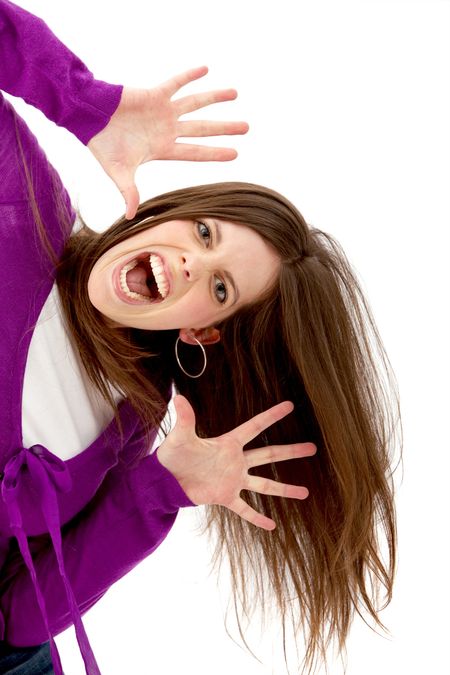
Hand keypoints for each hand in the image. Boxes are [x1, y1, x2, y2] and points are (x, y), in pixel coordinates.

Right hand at [87, 66, 248, 219]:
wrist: (88, 119)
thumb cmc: (102, 146)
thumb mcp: (118, 172)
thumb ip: (128, 192)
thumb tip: (129, 217)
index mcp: (163, 149)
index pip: (196, 152)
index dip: (215, 153)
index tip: (235, 154)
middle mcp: (167, 130)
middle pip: (203, 129)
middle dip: (225, 129)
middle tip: (247, 128)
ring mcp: (163, 111)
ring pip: (195, 104)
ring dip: (215, 98)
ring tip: (236, 93)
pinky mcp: (154, 94)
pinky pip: (176, 83)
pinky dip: (190, 76)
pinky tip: (206, 68)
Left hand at [156, 395, 316, 530]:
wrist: (165, 480)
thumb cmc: (172, 455)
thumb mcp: (181, 437)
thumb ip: (185, 418)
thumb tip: (177, 397)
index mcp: (228, 443)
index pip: (255, 427)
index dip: (272, 416)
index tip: (290, 405)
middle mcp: (236, 461)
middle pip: (269, 454)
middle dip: (291, 451)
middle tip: (313, 448)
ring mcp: (234, 480)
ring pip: (265, 485)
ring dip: (284, 489)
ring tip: (306, 492)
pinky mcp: (226, 497)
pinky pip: (245, 509)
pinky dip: (257, 518)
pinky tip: (272, 527)